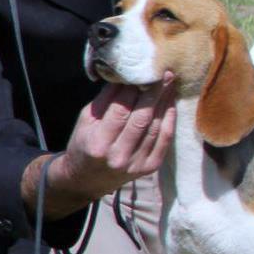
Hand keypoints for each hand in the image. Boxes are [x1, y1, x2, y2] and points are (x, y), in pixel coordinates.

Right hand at [22, 74, 176, 219]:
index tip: (142, 71)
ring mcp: (136, 165)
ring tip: (170, 84)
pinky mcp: (149, 168)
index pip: (120, 110)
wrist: (86, 181)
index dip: (133, 89)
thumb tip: (126, 75)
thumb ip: (106, 99)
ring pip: (156, 127)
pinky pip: (165, 140)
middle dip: (155, 92)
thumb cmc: (83, 144)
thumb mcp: (86, 120)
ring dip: (165, 102)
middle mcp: (119, 156)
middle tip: (164, 73)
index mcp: (98, 144)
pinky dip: (170, 119)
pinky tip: (170, 103)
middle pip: (142, 118)